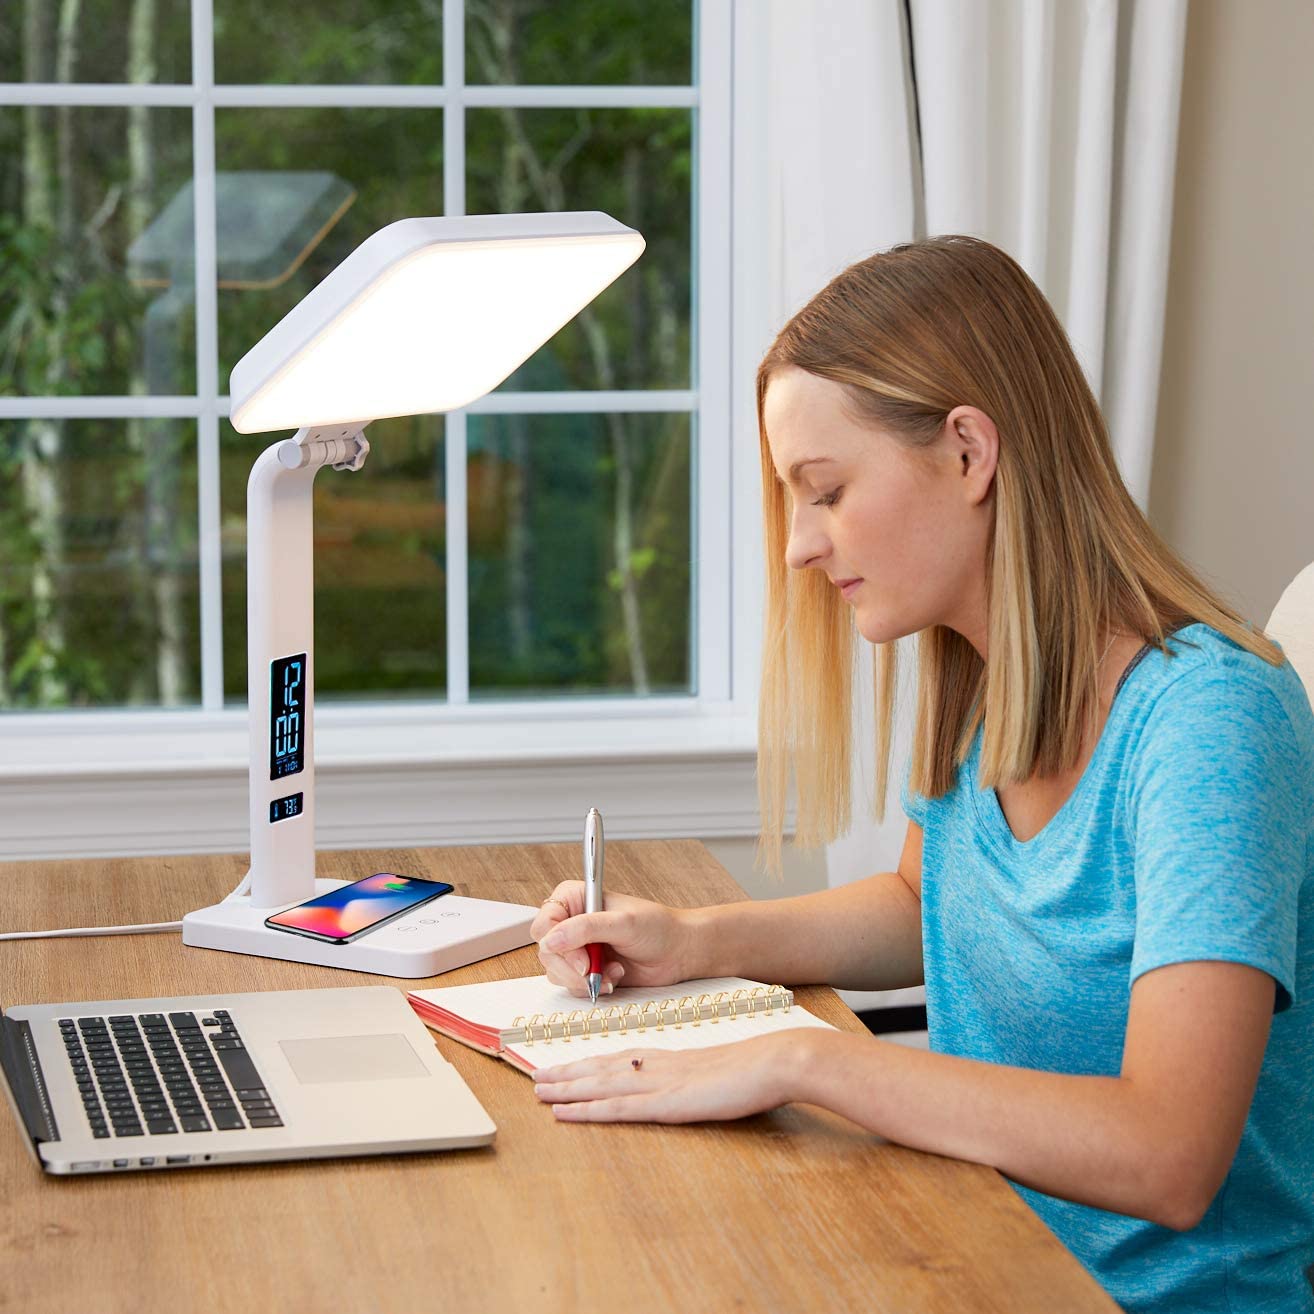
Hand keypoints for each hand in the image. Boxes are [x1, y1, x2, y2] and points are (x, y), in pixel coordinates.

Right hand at [530, 881, 693, 998]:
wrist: (677, 952)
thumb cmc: (657, 928)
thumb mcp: (623, 923)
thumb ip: (586, 928)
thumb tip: (551, 940)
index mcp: (576, 899)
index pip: (545, 921)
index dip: (557, 943)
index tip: (582, 958)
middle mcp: (571, 922)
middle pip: (546, 950)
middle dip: (571, 967)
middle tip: (593, 971)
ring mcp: (577, 948)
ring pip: (556, 971)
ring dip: (583, 979)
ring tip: (612, 972)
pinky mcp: (585, 970)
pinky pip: (571, 985)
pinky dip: (590, 987)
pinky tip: (613, 977)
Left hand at [532, 1031, 810, 1122]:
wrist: (771, 1062)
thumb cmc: (752, 1068)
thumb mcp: (715, 1072)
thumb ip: (693, 1078)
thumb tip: (684, 1085)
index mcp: (667, 1059)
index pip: (617, 1059)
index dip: (586, 1064)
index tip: (564, 1066)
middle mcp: (655, 1067)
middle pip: (600, 1069)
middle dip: (566, 1074)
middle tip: (535, 1077)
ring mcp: (658, 1085)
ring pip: (599, 1086)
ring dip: (566, 1089)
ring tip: (538, 1091)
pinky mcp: (665, 1104)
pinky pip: (616, 1109)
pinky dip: (585, 1110)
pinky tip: (564, 1113)